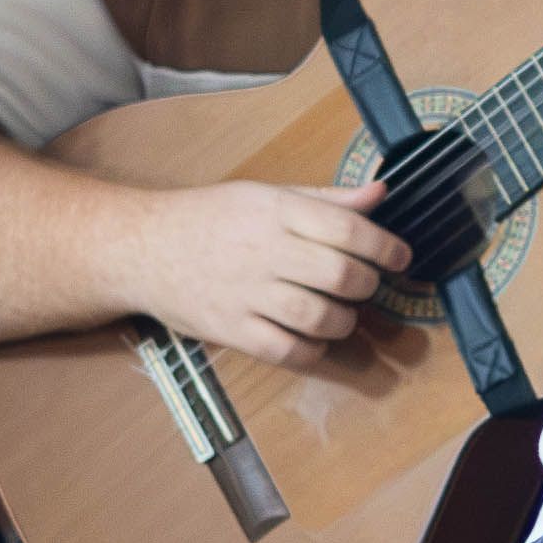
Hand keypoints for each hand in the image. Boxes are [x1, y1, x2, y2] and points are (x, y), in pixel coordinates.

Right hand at [132, 177, 410, 370]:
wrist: (142, 247)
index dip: (386, 247)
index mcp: (275, 210)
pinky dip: (312, 350)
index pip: (348, 229)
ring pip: (319, 317)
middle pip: (340, 275)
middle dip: (367, 285)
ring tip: (341, 314)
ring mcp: (246, 294)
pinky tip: (313, 339)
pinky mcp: (230, 330)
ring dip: (344, 321)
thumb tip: (380, 192)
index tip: (400, 257)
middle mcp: (263, 251)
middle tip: (366, 285)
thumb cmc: (208, 218)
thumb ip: (325, 199)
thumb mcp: (264, 194)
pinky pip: (286, 350)